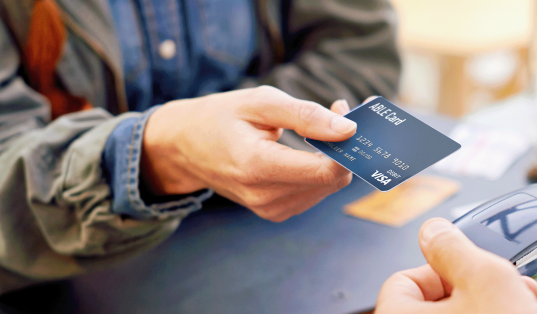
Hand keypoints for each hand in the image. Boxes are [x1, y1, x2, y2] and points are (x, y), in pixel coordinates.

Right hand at [141, 86, 355, 221]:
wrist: (184, 147)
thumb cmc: (221, 118)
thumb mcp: (261, 102)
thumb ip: (306, 116)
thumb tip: (348, 129)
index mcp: (257, 166)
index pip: (324, 170)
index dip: (348, 145)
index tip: (353, 116)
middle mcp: (264, 195)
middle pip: (331, 180)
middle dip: (344, 147)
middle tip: (339, 110)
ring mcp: (269, 208)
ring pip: (327, 188)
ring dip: (334, 158)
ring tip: (320, 127)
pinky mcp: (274, 212)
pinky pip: (314, 192)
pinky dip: (320, 170)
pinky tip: (310, 149)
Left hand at [375, 218, 536, 313]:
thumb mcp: (487, 279)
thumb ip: (455, 247)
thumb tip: (432, 229)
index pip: (402, 281)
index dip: (440, 268)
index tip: (467, 269)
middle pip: (434, 301)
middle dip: (475, 287)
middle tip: (504, 286)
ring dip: (489, 305)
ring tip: (520, 302)